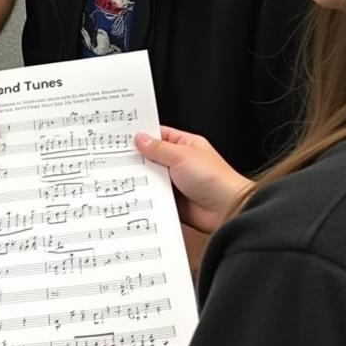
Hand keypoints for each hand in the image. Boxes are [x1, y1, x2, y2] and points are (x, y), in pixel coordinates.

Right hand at [134, 126, 250, 235]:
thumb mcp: (182, 155)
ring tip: (127, 174)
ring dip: (142, 177)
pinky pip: (154, 194)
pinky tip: (137, 192)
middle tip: (119, 156)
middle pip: (152, 156)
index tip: (123, 135)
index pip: (159, 135)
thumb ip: (158, 148)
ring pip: (151, 177)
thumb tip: (140, 138)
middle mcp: (180, 162)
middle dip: (138, 158)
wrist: (227, 210)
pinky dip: (146, 194)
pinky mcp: (173, 200)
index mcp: (186, 145)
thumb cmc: (215, 179)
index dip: (142, 134)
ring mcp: (176, 182)